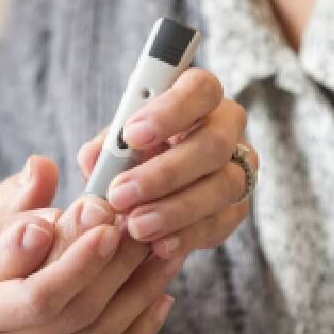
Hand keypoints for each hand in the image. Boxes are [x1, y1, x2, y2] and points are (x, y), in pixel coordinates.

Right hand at [0, 158, 172, 333]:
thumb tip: (44, 177)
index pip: (37, 297)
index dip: (81, 259)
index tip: (108, 219)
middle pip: (76, 321)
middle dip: (120, 268)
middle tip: (146, 224)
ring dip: (138, 298)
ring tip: (161, 252)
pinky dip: (132, 333)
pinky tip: (151, 298)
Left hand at [78, 68, 255, 258]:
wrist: (152, 192)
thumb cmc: (134, 154)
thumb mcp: (115, 144)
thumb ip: (105, 149)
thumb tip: (94, 158)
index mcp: (199, 98)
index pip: (200, 89)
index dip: (170, 111)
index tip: (131, 135)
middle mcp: (227, 128)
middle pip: (213, 143)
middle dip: (165, 172)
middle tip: (121, 194)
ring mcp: (239, 168)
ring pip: (222, 186)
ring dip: (175, 209)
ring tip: (136, 226)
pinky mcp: (238, 207)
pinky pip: (221, 222)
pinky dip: (187, 236)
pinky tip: (159, 244)